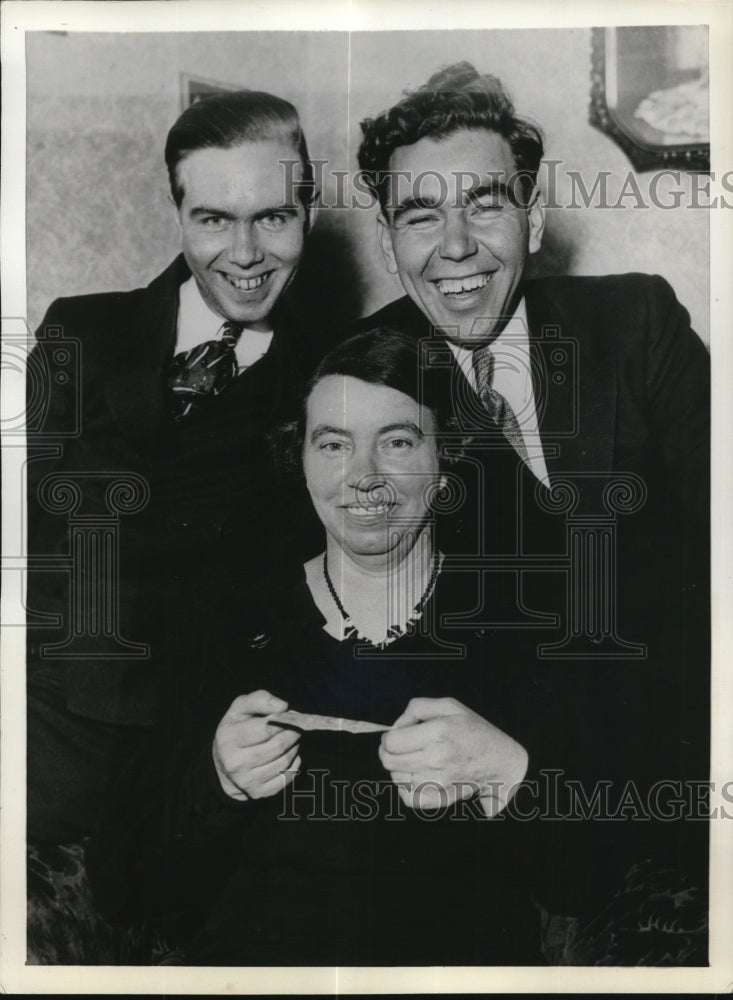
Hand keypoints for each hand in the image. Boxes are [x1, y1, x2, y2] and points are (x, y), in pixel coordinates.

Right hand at [213, 690, 300, 800]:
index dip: (284, 721)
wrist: (223, 763)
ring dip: (295, 748)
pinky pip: (286, 777)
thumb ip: (260, 699)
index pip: (266, 728)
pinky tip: (290, 755)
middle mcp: (234, 763)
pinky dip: (294, 764)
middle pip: (278, 746)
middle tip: (297, 727)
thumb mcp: (241, 708)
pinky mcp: (258, 793)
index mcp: (228, 738)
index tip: (291, 716)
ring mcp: (246, 781)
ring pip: (284, 762)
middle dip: (293, 734)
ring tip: (293, 739)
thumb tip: (283, 706)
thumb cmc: (237, 728)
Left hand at [378, 697, 527, 815]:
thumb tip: (395, 726)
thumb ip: (417, 708)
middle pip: (390, 761)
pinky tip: (415, 777)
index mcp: (438, 732)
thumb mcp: (449, 706)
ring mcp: (438, 781)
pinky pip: (407, 798)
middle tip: (401, 747)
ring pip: (396, 778)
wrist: (500, 760)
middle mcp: (437, 758)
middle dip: (388, 752)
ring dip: (398, 768)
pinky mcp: (441, 798)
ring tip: (413, 760)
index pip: (392, 742)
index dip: (388, 737)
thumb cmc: (473, 730)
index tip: (396, 735)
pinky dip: (405, 788)